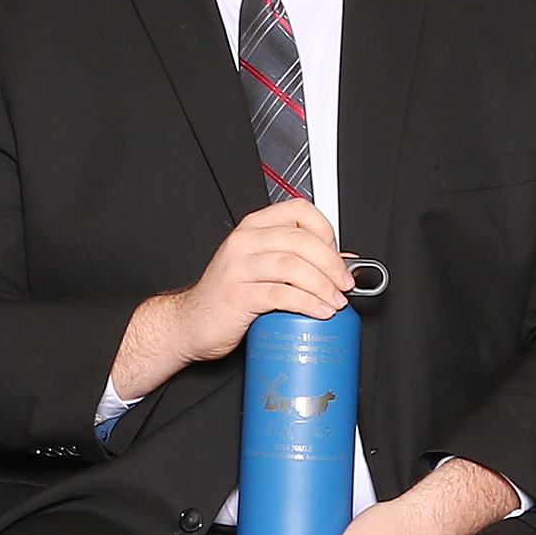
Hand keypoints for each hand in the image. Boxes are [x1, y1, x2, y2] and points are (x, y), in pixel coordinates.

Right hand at [109, 199, 357, 399]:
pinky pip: (280, 294)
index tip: (338, 256)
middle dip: (332, 264)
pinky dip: (306, 303)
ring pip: (293, 265)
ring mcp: (238, 267)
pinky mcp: (237, 295)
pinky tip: (318, 312)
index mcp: (253, 228)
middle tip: (345, 284)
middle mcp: (244, 242)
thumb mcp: (262, 270)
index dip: (326, 231)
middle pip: (301, 240)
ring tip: (335, 301)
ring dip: (323, 285)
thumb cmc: (227, 296)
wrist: (190, 323)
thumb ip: (297, 261)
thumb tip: (343, 261)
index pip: (300, 211)